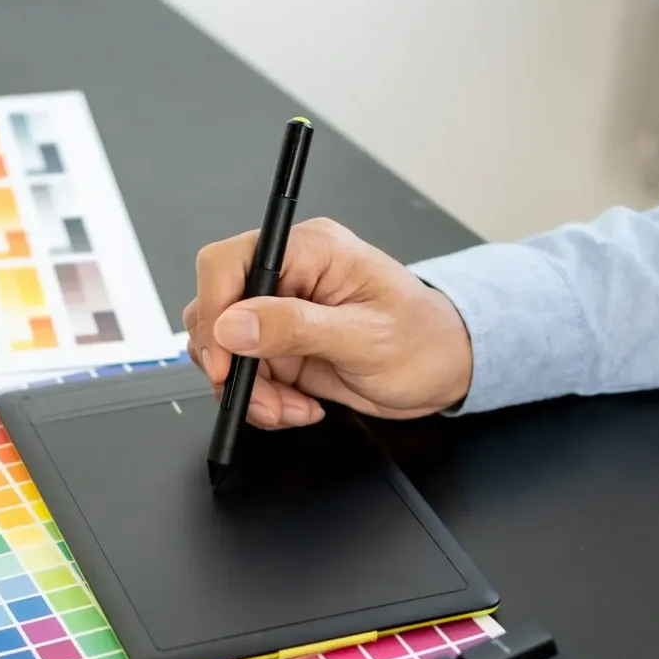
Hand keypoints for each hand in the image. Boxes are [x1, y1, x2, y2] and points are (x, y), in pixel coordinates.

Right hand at [182, 217, 473, 427]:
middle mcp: (287, 276)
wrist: (442, 371)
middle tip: (266, 398)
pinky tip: (298, 406)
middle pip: (216, 311)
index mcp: (310, 251)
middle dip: (233, 365)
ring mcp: (279, 314)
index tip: (225, 360)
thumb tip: (233, 325)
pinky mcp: (279, 347)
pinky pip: (244, 376)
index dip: (215, 312)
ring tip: (291, 407)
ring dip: (250, 391)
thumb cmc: (423, 341)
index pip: (228, 263)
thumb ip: (295, 328)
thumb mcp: (364, 337)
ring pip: (225, 351)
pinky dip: (262, 401)